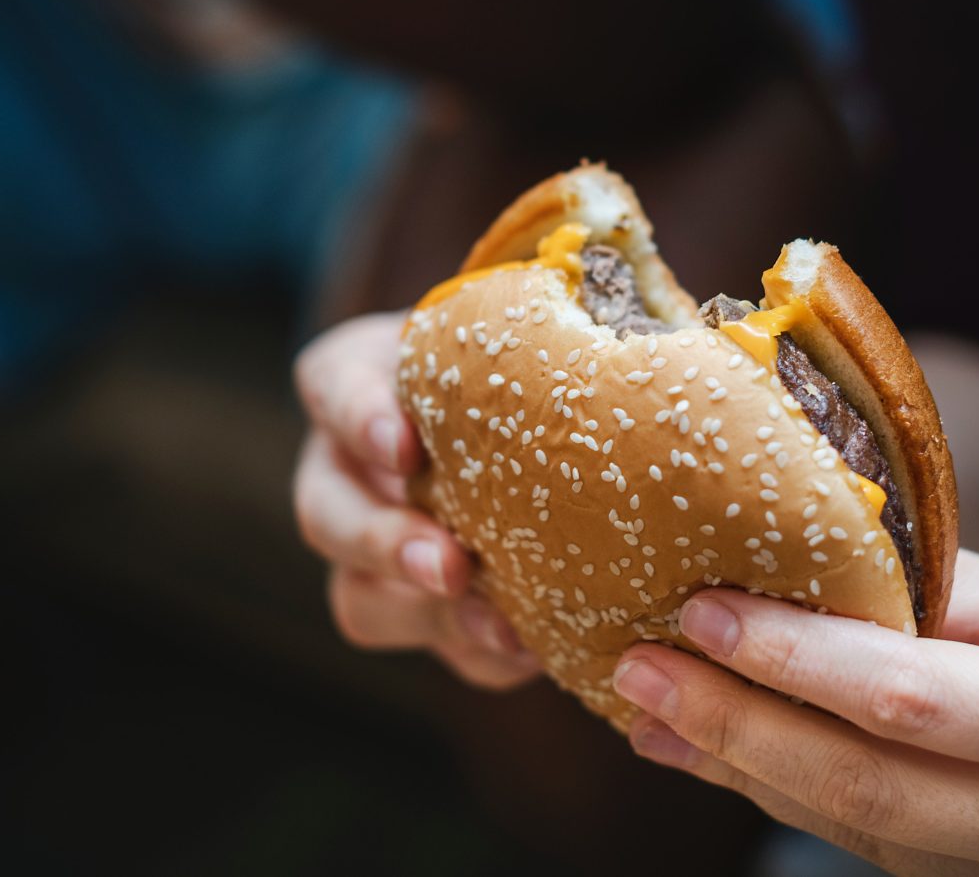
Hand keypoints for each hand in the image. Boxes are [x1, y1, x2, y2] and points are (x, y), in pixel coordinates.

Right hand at [293, 312, 540, 688]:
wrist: (542, 415)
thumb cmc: (529, 355)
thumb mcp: (524, 327)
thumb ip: (543, 325)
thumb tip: (650, 326)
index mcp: (360, 381)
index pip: (335, 385)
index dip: (360, 417)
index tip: (403, 444)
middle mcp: (347, 471)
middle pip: (327, 515)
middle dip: (384, 544)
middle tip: (448, 565)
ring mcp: (375, 551)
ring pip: (365, 598)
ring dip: (429, 618)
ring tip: (500, 627)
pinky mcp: (427, 611)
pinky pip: (439, 648)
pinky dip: (484, 654)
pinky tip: (533, 648)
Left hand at [610, 552, 978, 875]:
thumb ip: (953, 591)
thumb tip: (816, 556)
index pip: (909, 702)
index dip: (792, 660)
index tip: (698, 608)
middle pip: (860, 792)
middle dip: (732, 733)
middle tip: (631, 670)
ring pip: (859, 829)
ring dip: (745, 770)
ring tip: (649, 708)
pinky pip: (884, 845)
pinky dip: (800, 795)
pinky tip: (734, 750)